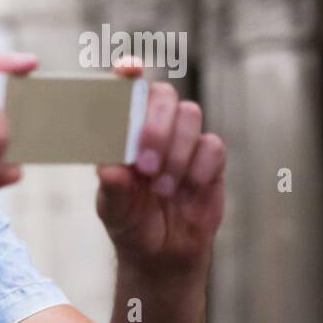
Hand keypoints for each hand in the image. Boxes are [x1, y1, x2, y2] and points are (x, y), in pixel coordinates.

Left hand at [96, 58, 225, 275]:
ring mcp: (184, 140)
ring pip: (190, 114)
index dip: (128, 74)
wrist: (162, 252)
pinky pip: (212, 145)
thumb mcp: (112, 210)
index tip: (129, 69)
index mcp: (122, 132)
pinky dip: (198, 168)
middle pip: (163, 94)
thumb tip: (110, 169)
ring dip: (176, 151)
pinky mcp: (210, 158)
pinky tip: (186, 190)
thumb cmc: (130, 222)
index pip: (125, 91)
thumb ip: (111, 189)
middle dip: (154, 126)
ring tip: (163, 188)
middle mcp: (153, 128)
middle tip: (145, 165)